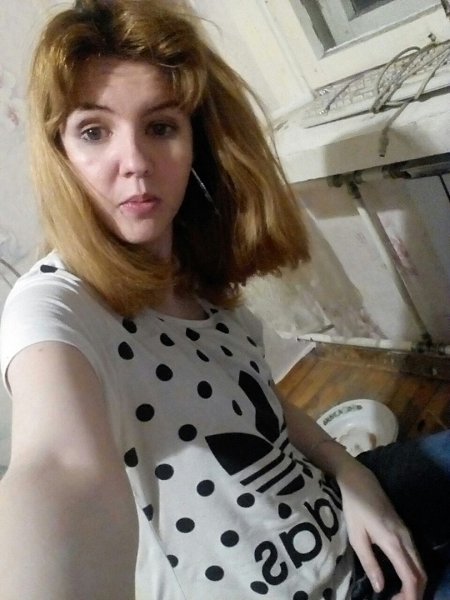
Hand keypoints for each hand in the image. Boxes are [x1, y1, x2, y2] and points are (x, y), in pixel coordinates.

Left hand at [336, 460, 426, 598]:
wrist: (360, 481)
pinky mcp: (405, 531)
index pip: (411, 576)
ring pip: (420, 566)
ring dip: (414, 584)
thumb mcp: (357, 537)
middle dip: (414, 594)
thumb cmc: (354, 508)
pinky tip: (400, 579)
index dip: (408, 596)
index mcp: (393, 542)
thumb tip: (380, 588)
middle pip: (421, 574)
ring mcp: (407, 534)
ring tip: (398, 595)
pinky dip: (413, 572)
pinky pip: (416, 557)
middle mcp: (406, 539)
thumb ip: (370, 563)